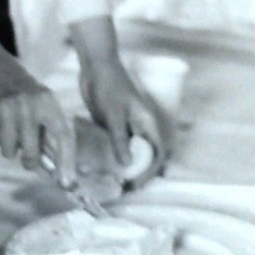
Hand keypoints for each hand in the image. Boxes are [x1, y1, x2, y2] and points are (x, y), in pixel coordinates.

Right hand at [0, 25, 85, 191]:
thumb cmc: (23, 94)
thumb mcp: (42, 105)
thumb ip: (49, 134)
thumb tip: (56, 170)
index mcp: (48, 102)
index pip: (63, 136)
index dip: (66, 162)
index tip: (67, 182)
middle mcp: (30, 104)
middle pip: (32, 152)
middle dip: (30, 162)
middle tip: (28, 161)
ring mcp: (7, 107)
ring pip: (9, 150)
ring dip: (9, 147)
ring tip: (9, 130)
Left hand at [74, 20, 166, 176]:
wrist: (95, 66)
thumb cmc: (108, 86)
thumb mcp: (114, 114)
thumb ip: (120, 139)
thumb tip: (127, 165)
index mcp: (148, 122)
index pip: (158, 152)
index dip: (152, 171)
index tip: (138, 183)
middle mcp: (141, 126)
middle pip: (148, 155)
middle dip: (142, 173)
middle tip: (127, 188)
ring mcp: (128, 126)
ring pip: (134, 151)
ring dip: (129, 167)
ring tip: (118, 183)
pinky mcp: (113, 125)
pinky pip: (118, 145)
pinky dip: (116, 157)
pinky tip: (105, 167)